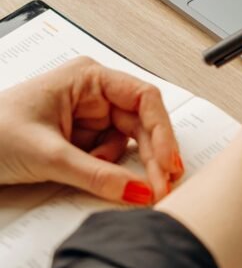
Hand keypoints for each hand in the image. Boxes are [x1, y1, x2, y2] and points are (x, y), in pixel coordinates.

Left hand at [0, 58, 183, 203]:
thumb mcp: (48, 156)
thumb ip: (97, 175)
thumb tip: (137, 190)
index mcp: (88, 78)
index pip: (143, 97)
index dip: (162, 130)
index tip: (167, 162)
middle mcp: (92, 93)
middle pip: (140, 122)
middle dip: (150, 155)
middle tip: (161, 187)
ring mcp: (86, 116)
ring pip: (126, 141)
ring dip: (123, 165)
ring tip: (112, 182)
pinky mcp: (78, 139)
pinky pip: (108, 156)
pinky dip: (106, 171)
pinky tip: (92, 176)